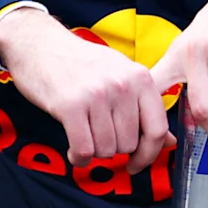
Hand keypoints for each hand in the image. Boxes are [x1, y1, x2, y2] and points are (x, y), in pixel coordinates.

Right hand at [0, 8, 176, 177]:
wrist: (39, 44)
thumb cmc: (81, 63)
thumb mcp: (120, 75)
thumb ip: (144, 107)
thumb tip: (167, 140)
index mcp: (140, 78)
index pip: (157, 128)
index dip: (149, 154)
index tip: (138, 163)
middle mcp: (122, 85)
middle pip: (129, 143)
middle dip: (114, 149)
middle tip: (99, 137)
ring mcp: (97, 95)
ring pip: (106, 149)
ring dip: (94, 151)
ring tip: (85, 136)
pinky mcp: (70, 106)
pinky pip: (83, 149)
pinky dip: (79, 157)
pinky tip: (75, 151)